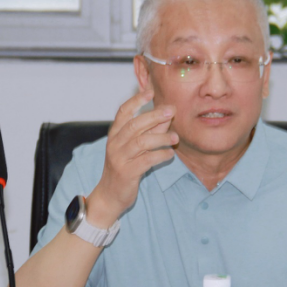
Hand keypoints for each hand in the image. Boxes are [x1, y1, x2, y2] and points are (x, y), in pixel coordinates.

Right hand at [88, 90, 177, 226]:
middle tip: (171, 111)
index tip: (150, 91)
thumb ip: (149, 131)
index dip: (136, 100)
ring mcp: (119, 158)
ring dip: (161, 138)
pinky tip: (170, 155)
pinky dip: (161, 155)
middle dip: (154, 116)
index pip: (123, 112)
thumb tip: (166, 116)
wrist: (110, 195)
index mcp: (115, 134)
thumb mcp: (135, 148)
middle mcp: (115, 144)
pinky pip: (147, 160)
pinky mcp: (127, 172)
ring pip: (141, 142)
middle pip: (135, 124)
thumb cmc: (125, 168)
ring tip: (176, 138)